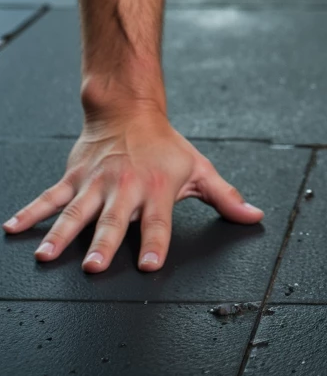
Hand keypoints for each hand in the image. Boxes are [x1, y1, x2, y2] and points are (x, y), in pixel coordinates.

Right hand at [2, 108, 263, 272]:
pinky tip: (14, 228)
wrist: (128, 109)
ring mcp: (95, 184)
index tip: (150, 262)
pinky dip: (31, 212)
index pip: (158, 221)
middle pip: (113, 221)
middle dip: (104, 243)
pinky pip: (49, 197)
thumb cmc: (165, 145)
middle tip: (95, 265)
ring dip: (61, 234)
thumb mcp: (199, 169)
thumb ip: (225, 196)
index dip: (155, 242)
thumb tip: (254, 216)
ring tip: (47, 255)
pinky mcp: (73, 179)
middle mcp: (124, 188)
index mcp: (156, 189)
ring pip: (76, 212)